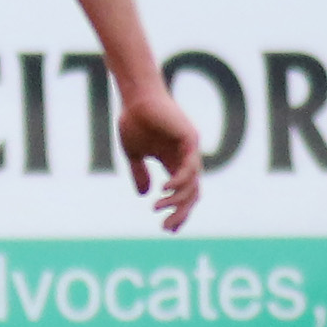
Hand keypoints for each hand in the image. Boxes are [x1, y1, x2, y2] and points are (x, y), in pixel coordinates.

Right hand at [118, 84, 202, 231]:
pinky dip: (179, 181)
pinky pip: (189, 168)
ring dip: (177, 200)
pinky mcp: (190, 140)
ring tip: (159, 208)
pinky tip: (165, 190)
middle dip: (180, 212)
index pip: (183, 192)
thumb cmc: (134, 121)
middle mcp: (186, 158)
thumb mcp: (134, 154)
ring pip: (192, 184)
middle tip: (166, 227)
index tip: (167, 228)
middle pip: (192, 193)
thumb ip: (140, 173)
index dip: (178, 211)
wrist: (136, 98)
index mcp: (174, 161)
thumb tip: (144, 195)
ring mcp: (190, 150)